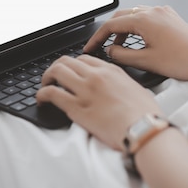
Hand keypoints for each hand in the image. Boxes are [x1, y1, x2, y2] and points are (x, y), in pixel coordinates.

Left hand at [36, 54, 160, 150]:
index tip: (70, 72)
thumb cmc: (145, 114)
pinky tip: (41, 99)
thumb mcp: (137, 89)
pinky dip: (42, 94)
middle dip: (56, 68)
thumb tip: (117, 89)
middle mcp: (96, 76)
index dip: (73, 64)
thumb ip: (122, 84)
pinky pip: (52, 94)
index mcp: (111, 70)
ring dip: (46, 77)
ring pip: (56, 72)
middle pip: (67, 61)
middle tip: (53, 77)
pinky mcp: (77, 108)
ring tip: (45, 85)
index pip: (84, 59)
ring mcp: (85, 90)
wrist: (143, 129)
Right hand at [83, 5, 187, 80]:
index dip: (97, 38)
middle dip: (109, 32)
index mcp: (144, 19)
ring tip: (119, 48)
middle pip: (121, 17)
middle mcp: (153, 11)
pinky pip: (147, 18)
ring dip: (123, 30)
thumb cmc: (185, 60)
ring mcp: (163, 13)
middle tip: (101, 47)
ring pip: (134, 16)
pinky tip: (138, 42)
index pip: (112, 25)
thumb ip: (123, 56)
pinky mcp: (171, 18)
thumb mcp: (147, 61)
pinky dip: (137, 28)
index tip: (90, 48)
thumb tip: (110, 52)